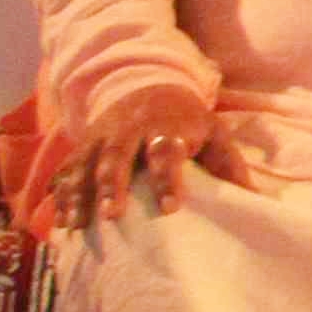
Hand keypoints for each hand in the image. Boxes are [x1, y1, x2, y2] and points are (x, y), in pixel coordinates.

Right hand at [65, 85, 262, 225]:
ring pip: (85, 164)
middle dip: (113, 185)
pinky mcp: (83, 146)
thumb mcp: (213, 132)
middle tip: (111, 216)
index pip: (166, 150)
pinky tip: (57, 220)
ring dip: (79, 194)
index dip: (168, 178)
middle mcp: (128, 129)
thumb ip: (229, 164)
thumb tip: (254, 200)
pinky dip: (60, 193)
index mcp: (166, 125)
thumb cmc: (187, 120)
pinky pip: (66, 169)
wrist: (147, 84)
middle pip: (117, 156)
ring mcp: (101, 137)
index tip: (170, 208)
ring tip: (76, 226)